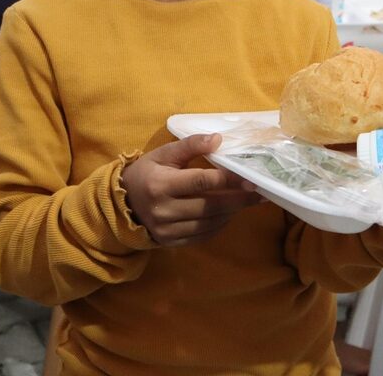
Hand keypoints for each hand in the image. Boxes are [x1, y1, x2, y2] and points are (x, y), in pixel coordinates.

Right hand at [121, 133, 262, 246]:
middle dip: (238, 199)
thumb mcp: (164, 154)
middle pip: (210, 206)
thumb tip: (218, 139)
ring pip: (209, 223)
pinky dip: (220, 224)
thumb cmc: (146, 173)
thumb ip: (190, 144)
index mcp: (160, 185)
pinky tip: (229, 213)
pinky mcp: (171, 242)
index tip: (250, 178)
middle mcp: (163, 210)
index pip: (201, 182)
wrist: (122, 205)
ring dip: (232, 212)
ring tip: (247, 201)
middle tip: (260, 193)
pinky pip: (203, 235)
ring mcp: (167, 230)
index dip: (228, 180)